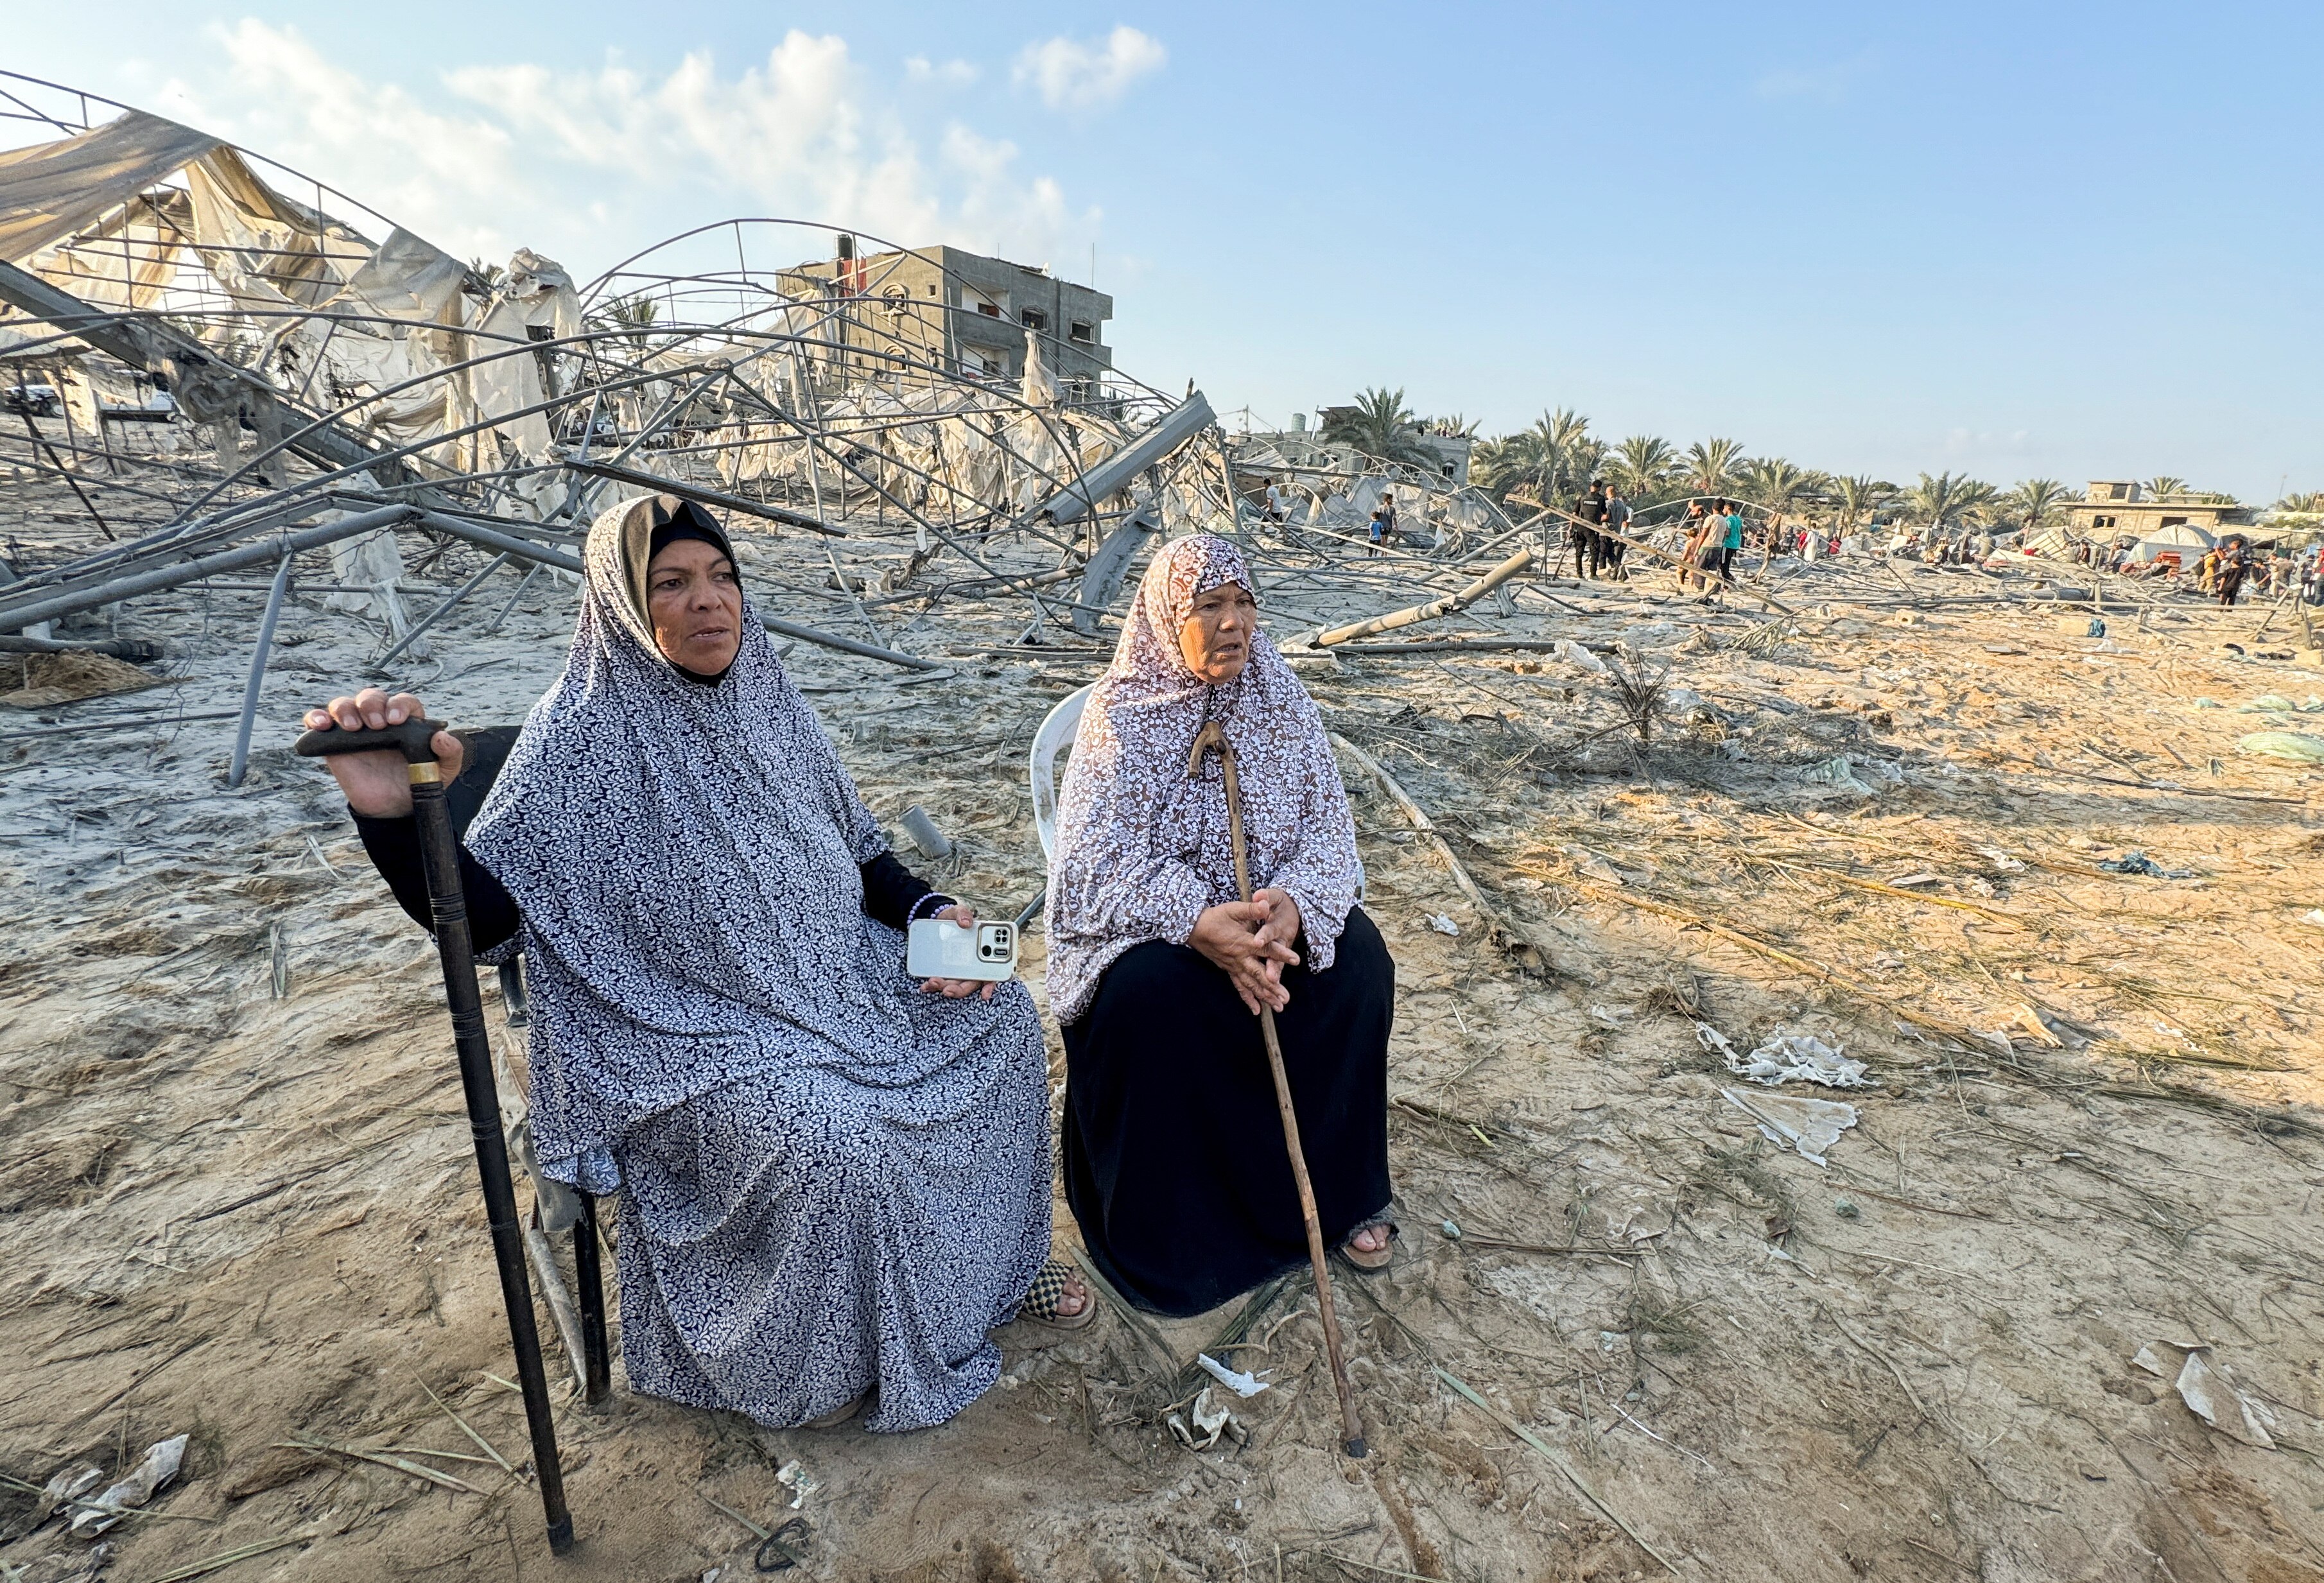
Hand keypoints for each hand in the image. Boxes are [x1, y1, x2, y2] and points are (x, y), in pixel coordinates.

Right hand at [299, 689, 462, 817]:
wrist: (393, 808)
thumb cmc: (417, 783)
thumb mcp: (443, 771)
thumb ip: (450, 753)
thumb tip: (442, 737)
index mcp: (406, 721)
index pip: (403, 701)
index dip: (399, 705)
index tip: (396, 720)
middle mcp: (379, 720)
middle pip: (372, 696)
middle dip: (372, 704)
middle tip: (375, 725)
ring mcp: (355, 729)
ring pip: (345, 704)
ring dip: (345, 708)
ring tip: (353, 727)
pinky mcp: (333, 742)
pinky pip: (320, 722)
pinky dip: (316, 717)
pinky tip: (320, 724)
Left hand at [920, 903, 997, 1001]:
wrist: (936, 920)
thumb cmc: (954, 918)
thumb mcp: (958, 911)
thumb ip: (963, 913)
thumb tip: (966, 922)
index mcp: (983, 953)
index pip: (992, 972)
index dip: (990, 985)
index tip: (985, 994)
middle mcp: (973, 966)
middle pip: (971, 984)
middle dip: (960, 989)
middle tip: (948, 989)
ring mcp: (959, 970)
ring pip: (956, 986)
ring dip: (945, 988)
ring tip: (932, 983)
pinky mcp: (945, 971)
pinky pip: (942, 982)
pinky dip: (934, 986)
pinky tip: (925, 985)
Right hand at [1189, 899, 1298, 1015]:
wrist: (1195, 928)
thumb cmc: (1216, 917)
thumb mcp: (1233, 909)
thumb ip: (1251, 909)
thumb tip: (1265, 902)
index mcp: (1245, 942)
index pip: (1266, 948)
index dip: (1281, 953)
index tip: (1296, 960)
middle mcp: (1240, 957)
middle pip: (1259, 974)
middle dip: (1273, 987)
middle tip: (1286, 998)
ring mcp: (1234, 966)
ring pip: (1251, 984)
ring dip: (1265, 996)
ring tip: (1278, 1007)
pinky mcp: (1229, 970)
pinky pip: (1239, 987)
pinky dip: (1248, 999)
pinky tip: (1257, 1010)